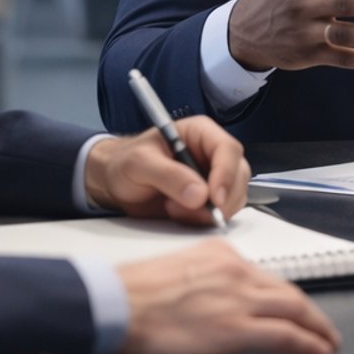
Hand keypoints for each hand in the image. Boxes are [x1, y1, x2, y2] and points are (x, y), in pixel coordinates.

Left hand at [84, 117, 249, 227]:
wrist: (115, 184)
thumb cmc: (124, 164)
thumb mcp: (139, 164)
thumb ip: (168, 175)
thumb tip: (199, 194)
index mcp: (200, 133)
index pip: (228, 149)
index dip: (227, 174)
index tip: (214, 198)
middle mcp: (211, 154)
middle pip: (239, 175)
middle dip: (222, 199)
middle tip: (194, 212)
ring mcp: (213, 178)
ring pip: (234, 197)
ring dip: (211, 212)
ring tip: (174, 210)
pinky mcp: (208, 200)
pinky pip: (221, 212)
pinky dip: (205, 220)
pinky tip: (179, 216)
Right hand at [114, 241, 341, 353]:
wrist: (113, 305)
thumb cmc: (129, 295)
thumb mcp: (174, 273)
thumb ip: (201, 282)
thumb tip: (211, 302)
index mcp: (218, 255)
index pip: (263, 276)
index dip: (283, 296)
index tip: (293, 308)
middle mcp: (235, 271)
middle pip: (288, 291)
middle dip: (310, 312)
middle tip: (323, 328)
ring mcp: (238, 299)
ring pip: (295, 310)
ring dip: (317, 328)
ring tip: (327, 342)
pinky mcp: (236, 328)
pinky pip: (286, 336)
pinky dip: (308, 344)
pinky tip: (318, 352)